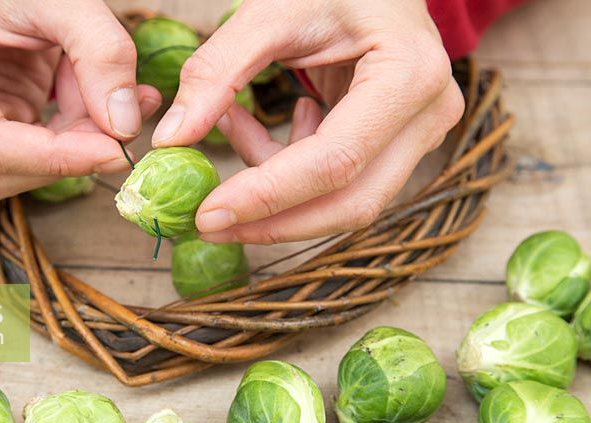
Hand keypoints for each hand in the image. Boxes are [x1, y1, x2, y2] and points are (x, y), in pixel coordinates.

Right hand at [0, 0, 161, 199]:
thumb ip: (102, 53)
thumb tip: (124, 127)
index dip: (54, 159)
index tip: (116, 152)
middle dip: (66, 156)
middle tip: (124, 125)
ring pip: (15, 170)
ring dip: (71, 146)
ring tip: (108, 96)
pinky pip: (28, 154)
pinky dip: (70, 137)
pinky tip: (96, 102)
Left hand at [153, 0, 463, 243]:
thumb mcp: (270, 12)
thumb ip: (217, 73)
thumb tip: (171, 140)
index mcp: (408, 75)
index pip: (334, 161)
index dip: (267, 197)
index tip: (208, 214)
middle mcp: (428, 116)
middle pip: (351, 202)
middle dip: (273, 222)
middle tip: (209, 224)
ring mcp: (420, 135)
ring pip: (346, 202)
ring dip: (276, 195)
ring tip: (231, 128)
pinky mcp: (399, 147)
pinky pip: (340, 184)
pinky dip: (287, 171)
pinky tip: (262, 128)